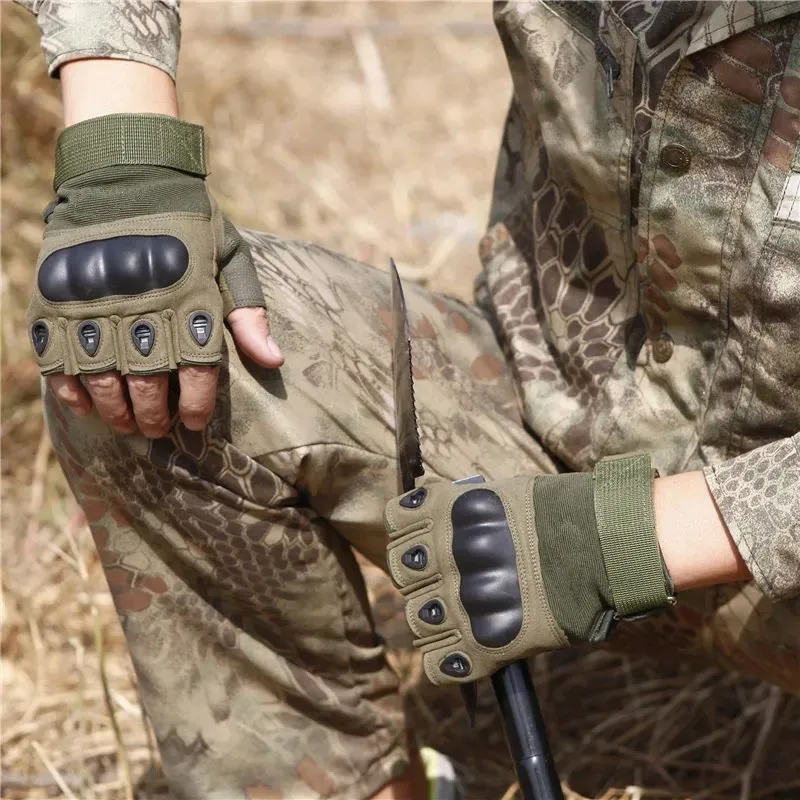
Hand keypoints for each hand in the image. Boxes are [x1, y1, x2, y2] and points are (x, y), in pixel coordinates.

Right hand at [27, 113, 283, 436]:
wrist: (125, 167)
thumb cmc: (188, 218)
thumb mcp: (229, 255)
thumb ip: (248, 311)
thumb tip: (274, 363)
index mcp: (190, 298)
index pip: (197, 372)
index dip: (197, 406)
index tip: (196, 423)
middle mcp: (143, 305)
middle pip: (148, 384)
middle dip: (155, 416)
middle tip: (159, 429)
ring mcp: (95, 302)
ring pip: (103, 379)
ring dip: (116, 411)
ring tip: (128, 424)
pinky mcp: (56, 296)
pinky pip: (58, 356)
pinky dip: (71, 387)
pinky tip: (86, 404)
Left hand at [384, 454, 674, 685]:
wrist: (603, 546)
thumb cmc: (557, 514)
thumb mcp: (497, 495)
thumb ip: (455, 508)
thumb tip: (424, 506)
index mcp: (444, 514)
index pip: (396, 529)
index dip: (410, 539)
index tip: (426, 545)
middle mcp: (443, 556)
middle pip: (402, 578)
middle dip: (424, 581)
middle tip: (452, 582)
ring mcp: (460, 603)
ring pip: (418, 623)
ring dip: (437, 621)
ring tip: (465, 616)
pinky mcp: (482, 646)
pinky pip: (439, 666)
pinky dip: (450, 662)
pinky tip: (468, 650)